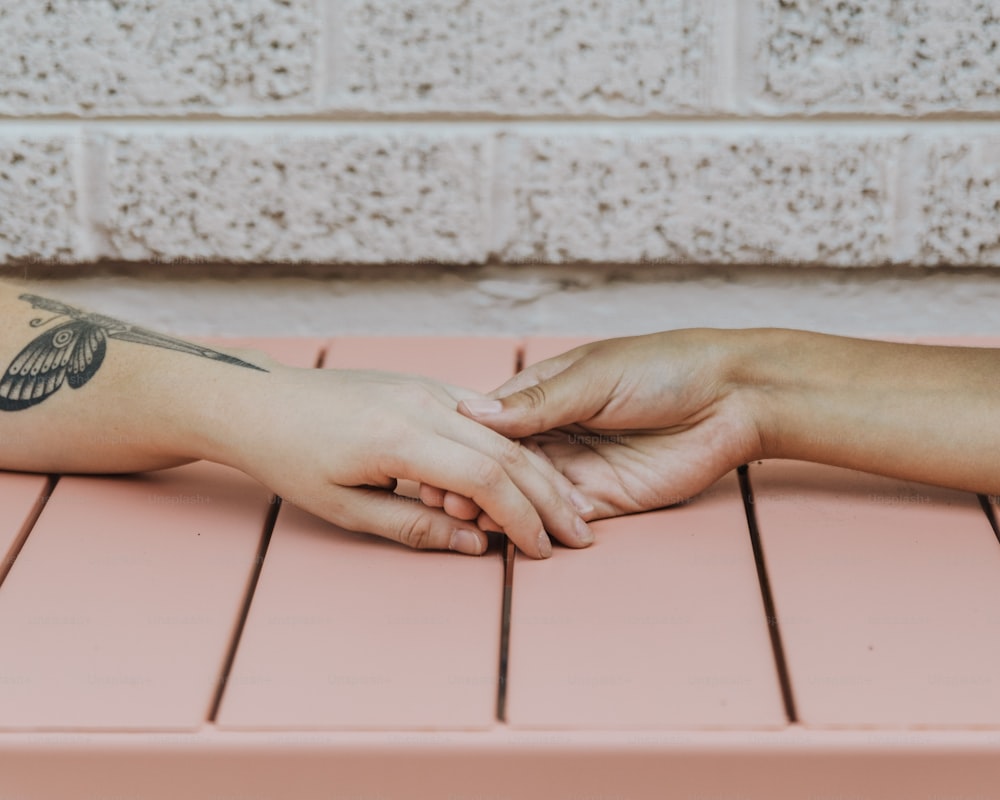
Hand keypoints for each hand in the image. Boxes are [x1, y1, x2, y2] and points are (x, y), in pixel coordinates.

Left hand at [205, 361, 593, 557]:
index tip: (543, 550)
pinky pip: (483, 415)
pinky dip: (513, 445)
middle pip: (507, 452)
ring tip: (568, 507)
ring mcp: (426, 388)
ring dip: (540, 470)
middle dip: (548, 497)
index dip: (522, 518)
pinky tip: (532, 470)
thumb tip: (475, 547)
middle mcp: (422, 404)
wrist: (261, 401)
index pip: (484, 479)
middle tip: (579, 535)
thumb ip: (415, 527)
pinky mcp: (424, 384)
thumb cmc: (292, 458)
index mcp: (399, 438)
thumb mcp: (345, 508)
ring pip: (502, 432)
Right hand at [455, 331, 762, 518]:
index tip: (434, 458)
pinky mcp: (605, 500)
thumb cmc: (664, 367)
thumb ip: (537, 402)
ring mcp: (579, 468)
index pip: (493, 423)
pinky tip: (508, 532)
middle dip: (476, 482)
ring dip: (499, 507)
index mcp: (547, 394)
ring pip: (526, 494)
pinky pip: (562, 517)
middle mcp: (557, 433)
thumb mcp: (593, 377)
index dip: (466, 443)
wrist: (732, 397)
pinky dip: (535, 526)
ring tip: (467, 517)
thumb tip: (473, 412)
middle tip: (445, 498)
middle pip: (504, 464)